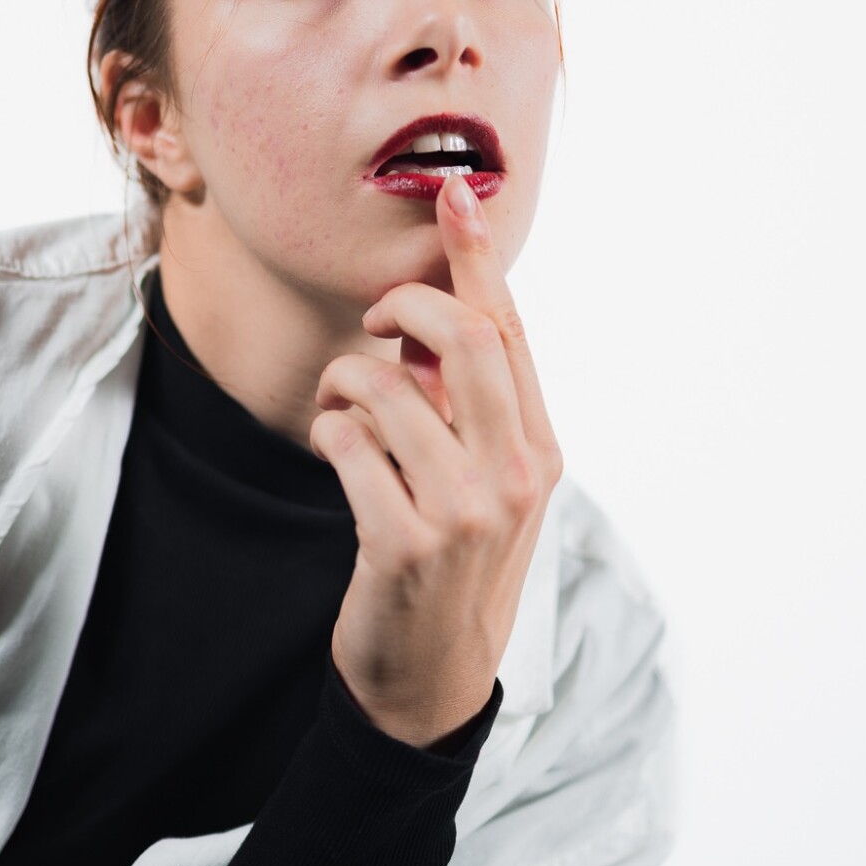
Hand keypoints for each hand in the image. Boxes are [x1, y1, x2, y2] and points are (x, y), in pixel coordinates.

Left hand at [310, 175, 562, 749]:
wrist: (431, 674)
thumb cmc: (452, 561)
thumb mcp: (482, 483)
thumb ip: (465, 406)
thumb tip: (422, 318)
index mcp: (539, 448)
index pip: (510, 332)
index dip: (478, 256)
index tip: (455, 191)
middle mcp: (514, 473)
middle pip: (460, 338)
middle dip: (399, 308)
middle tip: (371, 323)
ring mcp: (464, 510)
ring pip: (383, 387)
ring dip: (344, 387)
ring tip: (344, 417)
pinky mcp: (405, 542)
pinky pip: (345, 441)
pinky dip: (326, 433)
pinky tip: (335, 457)